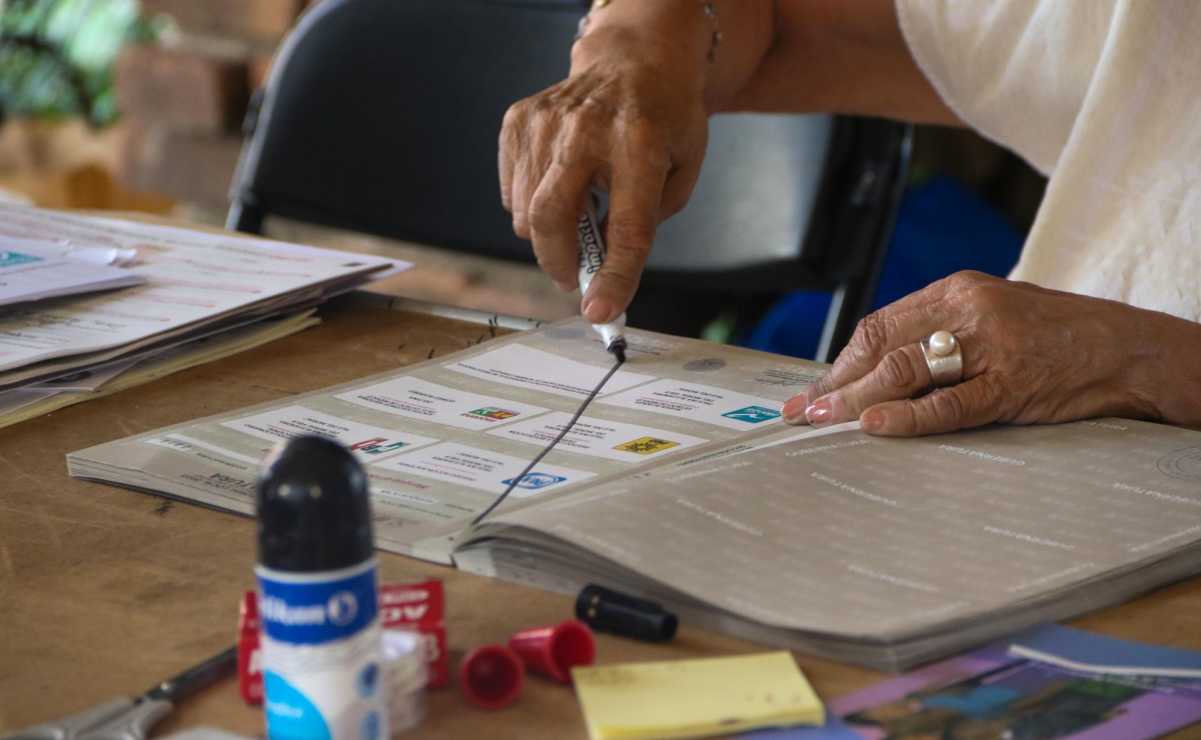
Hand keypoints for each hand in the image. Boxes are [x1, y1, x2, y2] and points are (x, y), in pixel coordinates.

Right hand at [498, 35, 708, 323]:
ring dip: (547, 236)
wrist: (633, 60)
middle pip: (551, 217)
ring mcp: (545, 120)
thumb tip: (602, 270)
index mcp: (641, 142)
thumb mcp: (681, 170)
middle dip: (558, 263)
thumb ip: (647, 221)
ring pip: (525, 211)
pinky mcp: (519, 119)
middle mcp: (587, 128)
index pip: (627, 226)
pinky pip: (512, 190)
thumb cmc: (663, 121)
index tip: (599, 312)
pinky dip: (529, 207)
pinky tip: (558, 190)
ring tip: (575, 221)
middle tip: (573, 279)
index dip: (614, 276)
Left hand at [781, 271, 1170, 435]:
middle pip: (882, 346)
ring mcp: (992, 345)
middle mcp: (968, 309)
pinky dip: (909, 416)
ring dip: (856, 400)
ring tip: (822, 422)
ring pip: (906, 371)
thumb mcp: (991, 320)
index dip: (840, 362)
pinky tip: (875, 426)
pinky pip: (951, 403)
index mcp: (956, 290)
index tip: (813, 391)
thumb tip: (875, 376)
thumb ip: (938, 338)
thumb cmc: (1056, 338)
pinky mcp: (1015, 382)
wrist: (1131, 349)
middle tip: (802, 414)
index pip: (879, 326)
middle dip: (836, 383)